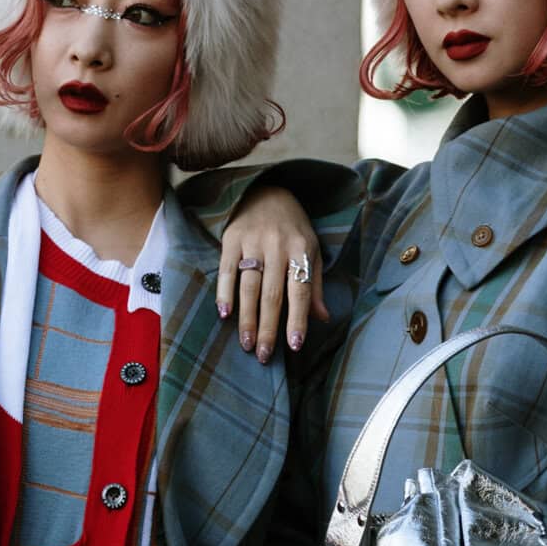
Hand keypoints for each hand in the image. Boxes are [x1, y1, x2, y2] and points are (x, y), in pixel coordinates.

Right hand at [217, 187, 329, 361]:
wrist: (266, 189)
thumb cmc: (293, 228)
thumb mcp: (312, 250)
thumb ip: (315, 285)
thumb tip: (322, 318)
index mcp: (302, 249)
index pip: (301, 290)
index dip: (297, 319)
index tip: (293, 345)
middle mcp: (278, 246)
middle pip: (272, 295)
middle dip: (268, 328)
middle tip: (264, 356)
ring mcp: (253, 241)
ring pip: (249, 286)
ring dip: (247, 318)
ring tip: (247, 344)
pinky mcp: (231, 238)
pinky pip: (227, 270)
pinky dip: (224, 292)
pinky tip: (224, 314)